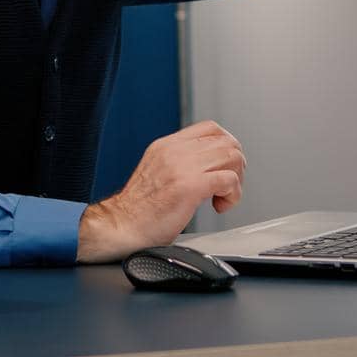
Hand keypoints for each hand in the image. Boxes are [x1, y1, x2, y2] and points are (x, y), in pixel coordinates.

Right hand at [76, 120, 245, 262]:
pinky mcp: (190, 187)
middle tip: (227, 185)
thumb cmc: (138, 211)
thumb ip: (178, 164)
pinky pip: (229, 180)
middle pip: (226, 141)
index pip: (210, 128)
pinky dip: (233, 195)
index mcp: (166, 146)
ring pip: (232, 157)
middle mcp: (174, 151)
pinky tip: (220, 206)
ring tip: (223, 197)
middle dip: (236, 165)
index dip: (226, 145)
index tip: (225, 166)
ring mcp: (182, 167)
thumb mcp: (157, 173)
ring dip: (236, 180)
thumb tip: (206, 166)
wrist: (120, 227)